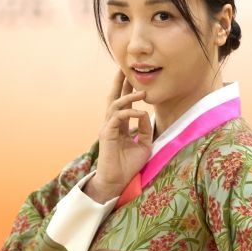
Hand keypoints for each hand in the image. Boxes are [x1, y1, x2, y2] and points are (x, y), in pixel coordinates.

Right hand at [88, 68, 153, 197]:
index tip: (133, 77)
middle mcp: (111, 125)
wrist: (116, 182)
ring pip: (115, 105)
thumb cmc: (128, 166)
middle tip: (123, 68)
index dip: (127, 90)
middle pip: (113, 98)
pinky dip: (129, 113)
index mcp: (119, 126)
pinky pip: (117, 117)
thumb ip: (145, 129)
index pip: (122, 104)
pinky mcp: (106, 134)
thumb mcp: (143, 145)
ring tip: (142, 92)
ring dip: (128, 96)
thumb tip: (145, 113)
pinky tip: (140, 112)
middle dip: (118, 83)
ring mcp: (107, 128)